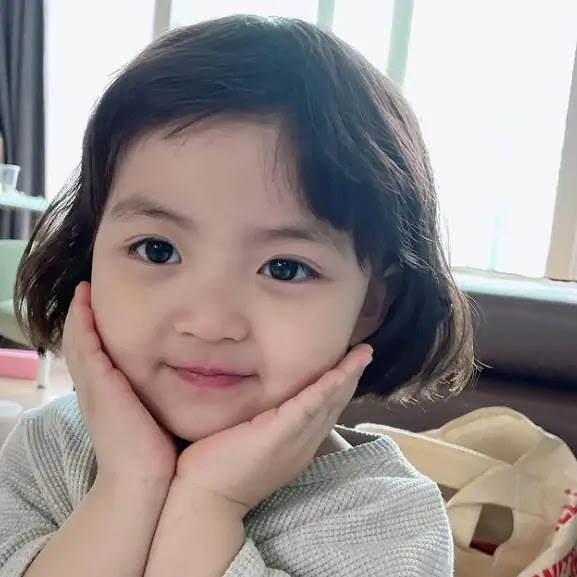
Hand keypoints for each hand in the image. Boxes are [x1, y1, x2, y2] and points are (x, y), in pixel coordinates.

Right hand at [62, 282, 177, 484]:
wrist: (141, 482)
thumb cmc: (156, 452)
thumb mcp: (154, 416)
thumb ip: (160, 396)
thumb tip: (184, 378)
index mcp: (106, 394)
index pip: (95, 354)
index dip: (93, 329)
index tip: (101, 305)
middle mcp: (94, 387)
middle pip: (81, 343)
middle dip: (83, 316)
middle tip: (88, 287)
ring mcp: (93, 385)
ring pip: (79, 340)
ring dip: (80, 313)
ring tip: (85, 287)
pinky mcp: (99, 385)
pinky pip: (85, 346)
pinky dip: (82, 323)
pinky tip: (85, 301)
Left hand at [174, 345, 372, 515]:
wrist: (205, 501)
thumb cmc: (218, 470)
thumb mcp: (249, 443)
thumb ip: (261, 423)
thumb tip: (258, 402)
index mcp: (296, 446)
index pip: (324, 412)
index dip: (338, 388)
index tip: (348, 366)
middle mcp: (303, 444)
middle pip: (333, 405)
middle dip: (350, 377)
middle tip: (365, 352)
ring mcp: (294, 441)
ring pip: (328, 403)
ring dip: (347, 376)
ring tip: (363, 354)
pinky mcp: (280, 435)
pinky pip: (309, 407)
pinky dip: (327, 387)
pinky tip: (341, 371)